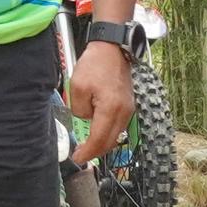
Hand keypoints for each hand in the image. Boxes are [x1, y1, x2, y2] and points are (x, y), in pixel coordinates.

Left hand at [65, 35, 136, 165]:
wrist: (112, 48)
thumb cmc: (95, 64)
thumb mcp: (77, 87)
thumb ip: (79, 110)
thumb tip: (85, 119)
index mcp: (110, 109)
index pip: (99, 139)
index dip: (87, 152)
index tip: (77, 158)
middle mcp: (124, 112)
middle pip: (110, 142)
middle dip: (94, 152)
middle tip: (80, 155)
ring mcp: (128, 109)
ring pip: (115, 135)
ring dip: (101, 143)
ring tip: (86, 145)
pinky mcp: (128, 104)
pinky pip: (118, 125)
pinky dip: (107, 132)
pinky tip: (97, 131)